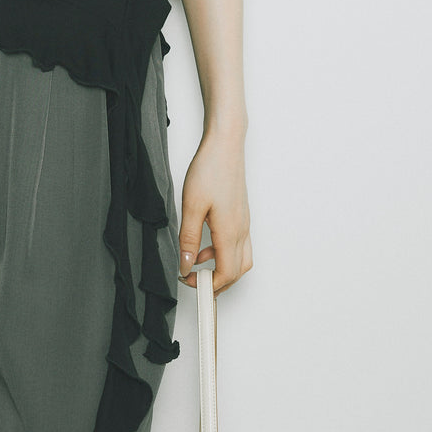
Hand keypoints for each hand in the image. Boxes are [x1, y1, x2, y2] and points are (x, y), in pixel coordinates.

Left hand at [178, 129, 252, 295]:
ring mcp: (244, 223)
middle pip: (236, 273)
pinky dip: (224, 253)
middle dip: (216, 283)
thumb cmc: (210, 169)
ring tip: (196, 261)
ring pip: (240, 260)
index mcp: (230, 232)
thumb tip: (187, 266)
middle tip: (193, 279)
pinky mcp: (241, 215)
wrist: (226, 145)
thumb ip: (189, 239)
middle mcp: (242, 231)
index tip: (189, 282)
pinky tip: (205, 243)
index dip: (208, 286)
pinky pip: (238, 245)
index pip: (226, 275)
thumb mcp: (191, 206)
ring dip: (221, 268)